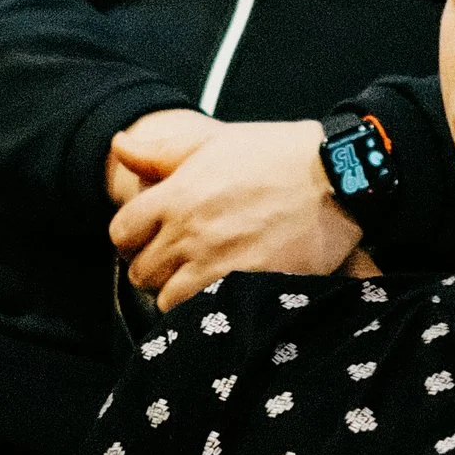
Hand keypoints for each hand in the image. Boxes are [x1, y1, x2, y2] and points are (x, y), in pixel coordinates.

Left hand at [106, 117, 364, 310]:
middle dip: (155, 269)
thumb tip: (118, 146)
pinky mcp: (246, 286)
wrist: (335, 176)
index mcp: (176, 195)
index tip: (151, 238)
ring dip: (178, 294)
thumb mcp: (214, 142)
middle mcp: (189, 232)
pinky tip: (223, 294)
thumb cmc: (275, 154)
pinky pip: (204, 313)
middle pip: (141, 273)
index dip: (132, 239)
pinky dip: (206, 309)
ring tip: (201, 280)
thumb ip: (161, 152)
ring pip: (167, 300)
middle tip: (178, 261)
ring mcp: (216, 263)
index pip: (121, 234)